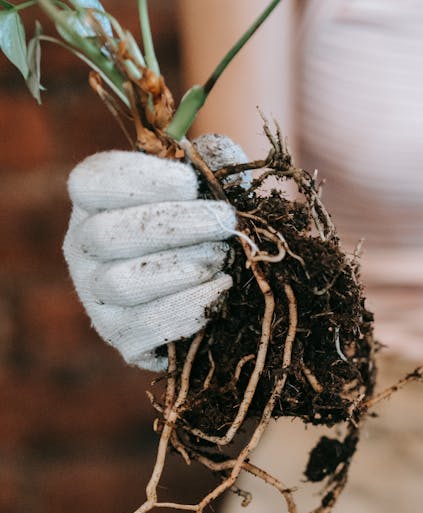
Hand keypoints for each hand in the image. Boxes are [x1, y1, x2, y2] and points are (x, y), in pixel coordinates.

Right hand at [63, 135, 244, 369]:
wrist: (220, 287)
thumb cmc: (209, 227)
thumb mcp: (212, 187)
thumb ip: (214, 163)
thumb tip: (218, 152)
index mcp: (96, 202)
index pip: (92, 182)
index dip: (141, 180)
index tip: (191, 182)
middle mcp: (84, 248)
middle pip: (108, 234)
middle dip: (176, 225)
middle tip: (225, 221)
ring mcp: (97, 295)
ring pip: (123, 282)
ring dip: (182, 268)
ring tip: (223, 258)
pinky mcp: (121, 336)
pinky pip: (144, 328)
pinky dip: (188, 309)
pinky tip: (221, 289)